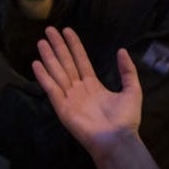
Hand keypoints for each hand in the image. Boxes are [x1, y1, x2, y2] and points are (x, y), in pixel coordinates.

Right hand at [33, 27, 141, 159]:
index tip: (67, 30)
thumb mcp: (132, 89)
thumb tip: (121, 50)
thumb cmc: (126, 119)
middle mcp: (79, 89)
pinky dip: (43, 77)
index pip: (81, 60)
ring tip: (41, 41)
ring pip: (57, 72)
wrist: (118, 139)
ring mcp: (69, 98)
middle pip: (66, 63)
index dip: (74, 45)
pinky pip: (51, 89)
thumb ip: (127, 70)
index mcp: (93, 85)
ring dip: (49, 57)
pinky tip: (36, 63)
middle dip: (58, 46)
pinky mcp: (62, 108)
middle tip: (49, 29)